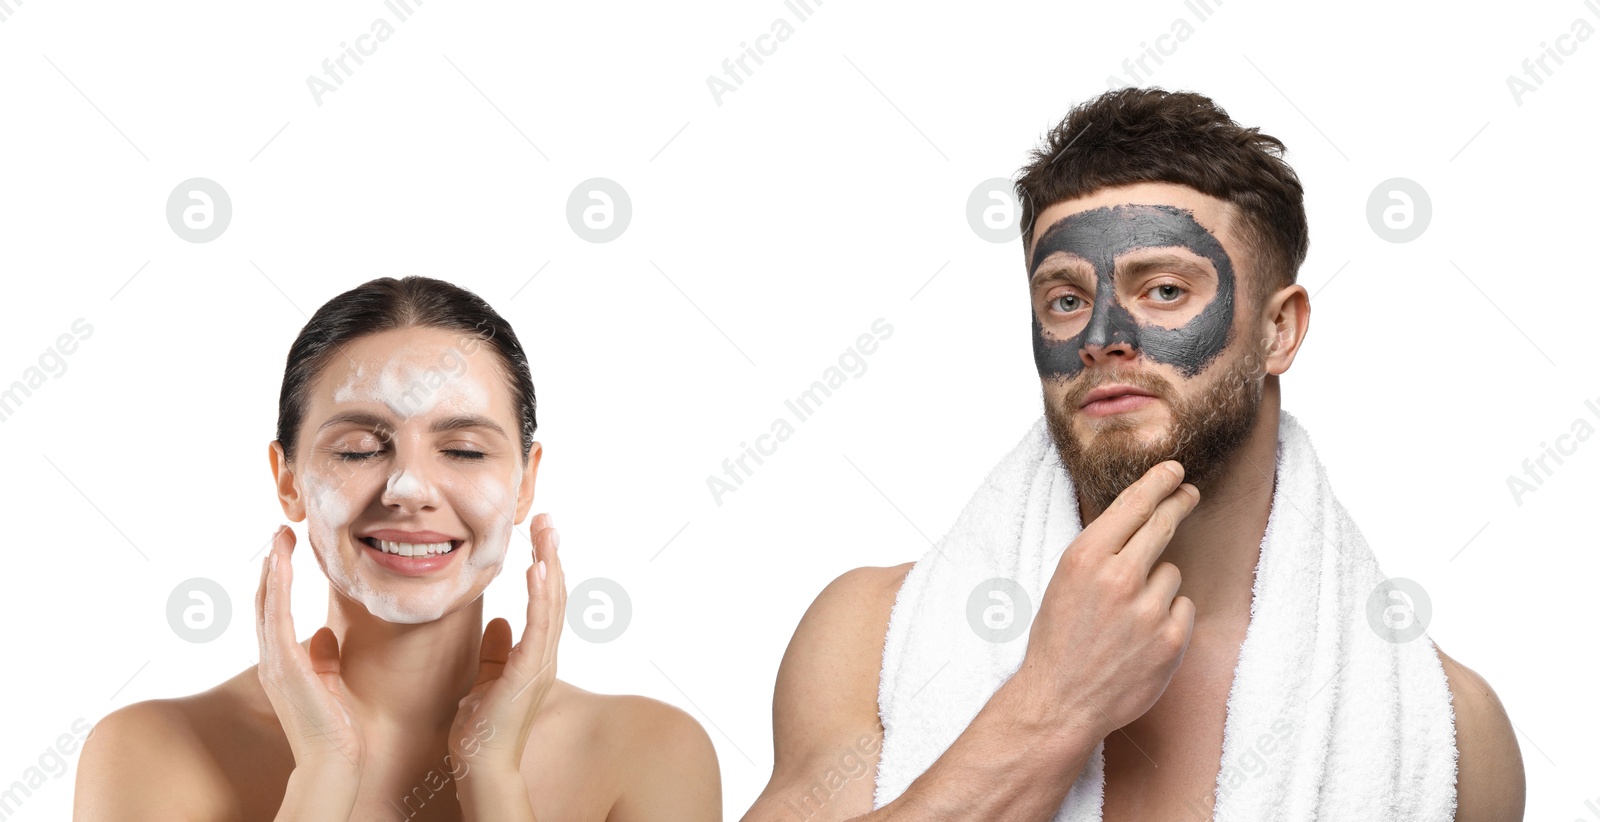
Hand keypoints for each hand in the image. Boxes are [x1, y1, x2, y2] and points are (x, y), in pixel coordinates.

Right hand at [255, 525, 365, 773]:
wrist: (333, 758)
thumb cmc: (334, 725)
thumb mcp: (329, 681)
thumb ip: (323, 657)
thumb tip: (323, 634)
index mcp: (282, 661)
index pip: (275, 611)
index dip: (279, 579)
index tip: (286, 549)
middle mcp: (272, 658)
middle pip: (266, 600)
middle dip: (273, 564)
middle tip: (281, 531)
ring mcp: (275, 661)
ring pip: (268, 602)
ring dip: (274, 566)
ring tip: (281, 536)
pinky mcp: (285, 665)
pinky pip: (277, 616)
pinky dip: (278, 586)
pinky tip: (283, 563)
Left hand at [448, 513, 565, 775]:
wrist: (480, 765)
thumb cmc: (480, 729)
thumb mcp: (486, 680)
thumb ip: (495, 651)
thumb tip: (499, 622)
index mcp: (535, 655)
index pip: (545, 602)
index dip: (546, 567)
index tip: (540, 536)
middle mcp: (544, 656)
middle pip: (555, 595)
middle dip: (552, 555)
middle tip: (548, 521)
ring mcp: (540, 664)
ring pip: (551, 604)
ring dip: (550, 565)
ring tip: (546, 533)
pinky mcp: (528, 672)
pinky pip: (538, 627)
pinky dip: (539, 596)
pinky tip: (536, 570)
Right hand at [1014, 460, 1199, 743]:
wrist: (1061, 701)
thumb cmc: (1058, 639)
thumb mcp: (1064, 581)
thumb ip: (1100, 550)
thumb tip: (1141, 517)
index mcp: (1085, 557)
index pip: (1132, 504)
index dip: (1158, 482)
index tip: (1174, 470)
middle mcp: (1118, 577)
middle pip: (1163, 524)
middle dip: (1179, 504)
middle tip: (1189, 493)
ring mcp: (1148, 610)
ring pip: (1172, 573)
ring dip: (1158, 586)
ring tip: (1128, 616)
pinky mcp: (1171, 640)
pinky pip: (1182, 608)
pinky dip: (1168, 618)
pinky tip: (1142, 637)